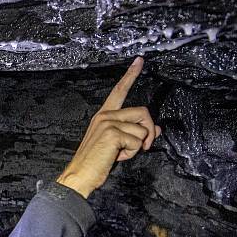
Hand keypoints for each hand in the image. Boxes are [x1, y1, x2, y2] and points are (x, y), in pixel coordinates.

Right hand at [56, 57, 161, 198]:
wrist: (80, 175)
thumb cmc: (96, 162)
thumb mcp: (118, 144)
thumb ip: (135, 132)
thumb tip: (156, 129)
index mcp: (104, 115)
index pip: (119, 91)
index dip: (131, 75)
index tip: (140, 61)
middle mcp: (105, 115)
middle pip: (143, 113)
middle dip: (148, 132)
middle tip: (140, 147)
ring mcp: (108, 123)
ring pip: (143, 130)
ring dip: (138, 147)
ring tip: (120, 153)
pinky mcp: (112, 133)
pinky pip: (138, 141)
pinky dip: (132, 153)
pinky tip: (116, 157)